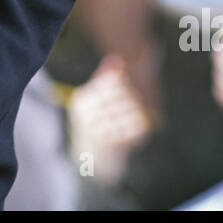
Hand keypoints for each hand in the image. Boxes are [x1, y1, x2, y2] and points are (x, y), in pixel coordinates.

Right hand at [67, 55, 154, 186]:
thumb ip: (104, 78)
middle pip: (123, 94)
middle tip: (137, 104)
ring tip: (137, 117)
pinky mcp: (114, 144)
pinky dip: (141, 127)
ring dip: (139, 112)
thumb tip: (117, 59)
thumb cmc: (95, 125)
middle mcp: (86, 115)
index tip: (127, 89)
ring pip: (132, 109)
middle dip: (133, 97)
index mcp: (81, 101)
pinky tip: (138, 130)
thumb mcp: (94, 101)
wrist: (91, 162)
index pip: (111, 81)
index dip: (124, 83)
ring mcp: (99, 130)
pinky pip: (136, 127)